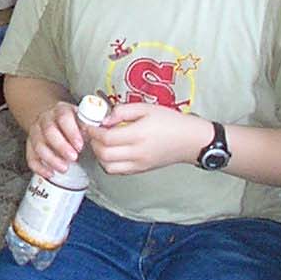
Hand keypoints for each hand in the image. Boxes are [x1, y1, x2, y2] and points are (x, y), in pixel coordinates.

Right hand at [24, 100, 88, 177]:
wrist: (53, 118)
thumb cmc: (73, 121)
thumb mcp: (83, 117)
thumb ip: (93, 123)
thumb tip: (105, 129)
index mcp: (61, 110)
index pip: (63, 117)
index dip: (71, 132)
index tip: (80, 145)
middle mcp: (46, 119)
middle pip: (49, 131)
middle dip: (61, 146)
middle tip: (73, 157)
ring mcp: (36, 131)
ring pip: (38, 145)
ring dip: (51, 158)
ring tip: (64, 168)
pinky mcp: (30, 145)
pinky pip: (30, 156)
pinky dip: (39, 167)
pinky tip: (49, 173)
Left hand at [89, 101, 206, 175]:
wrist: (191, 140)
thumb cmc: (171, 122)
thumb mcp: (147, 108)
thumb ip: (123, 111)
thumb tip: (105, 118)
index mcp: (139, 135)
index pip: (106, 137)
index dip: (93, 131)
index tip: (89, 123)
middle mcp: (137, 153)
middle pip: (104, 154)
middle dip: (93, 143)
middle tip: (93, 132)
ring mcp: (139, 164)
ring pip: (108, 166)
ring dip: (99, 155)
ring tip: (102, 142)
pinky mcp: (141, 170)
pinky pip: (118, 171)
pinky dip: (109, 162)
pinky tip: (112, 150)